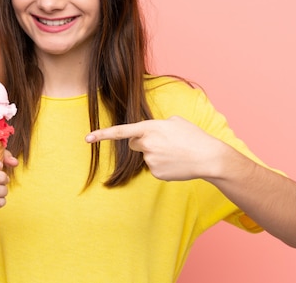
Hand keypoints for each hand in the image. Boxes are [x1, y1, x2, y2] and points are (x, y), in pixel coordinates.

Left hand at [86, 116, 225, 180]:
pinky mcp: (156, 173)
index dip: (102, 134)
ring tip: (175, 152)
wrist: (208, 157)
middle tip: (163, 142)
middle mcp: (146, 144)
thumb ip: (158, 124)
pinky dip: (162, 165)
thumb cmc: (193, 136)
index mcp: (150, 128)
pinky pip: (153, 167)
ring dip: (156, 153)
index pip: (121, 131)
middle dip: (143, 142)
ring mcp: (150, 160)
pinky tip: (176, 163)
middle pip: (134, 144)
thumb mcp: (175, 121)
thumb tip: (152, 132)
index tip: (87, 139)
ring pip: (145, 156)